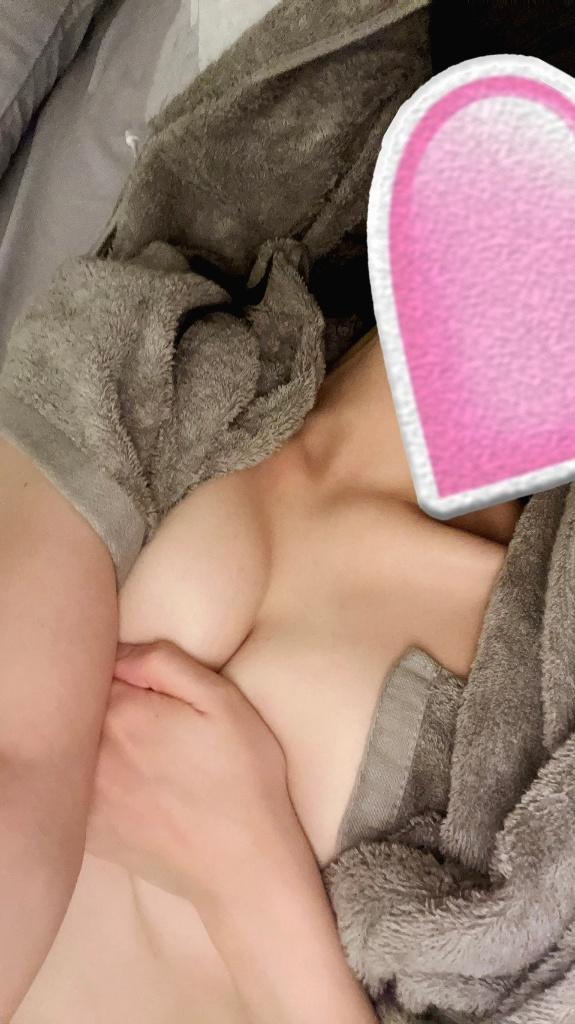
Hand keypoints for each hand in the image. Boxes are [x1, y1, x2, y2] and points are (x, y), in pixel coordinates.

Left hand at [86, 639, 302, 910]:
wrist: (245, 867)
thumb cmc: (244, 779)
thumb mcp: (223, 701)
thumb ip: (164, 662)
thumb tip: (121, 652)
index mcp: (123, 713)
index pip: (99, 667)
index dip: (127, 670)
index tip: (153, 686)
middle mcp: (93, 752)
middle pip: (83, 707)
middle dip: (111, 703)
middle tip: (157, 723)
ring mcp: (86, 796)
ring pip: (79, 747)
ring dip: (103, 742)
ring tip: (150, 757)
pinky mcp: (89, 830)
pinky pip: (77, 789)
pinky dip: (98, 781)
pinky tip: (136, 788)